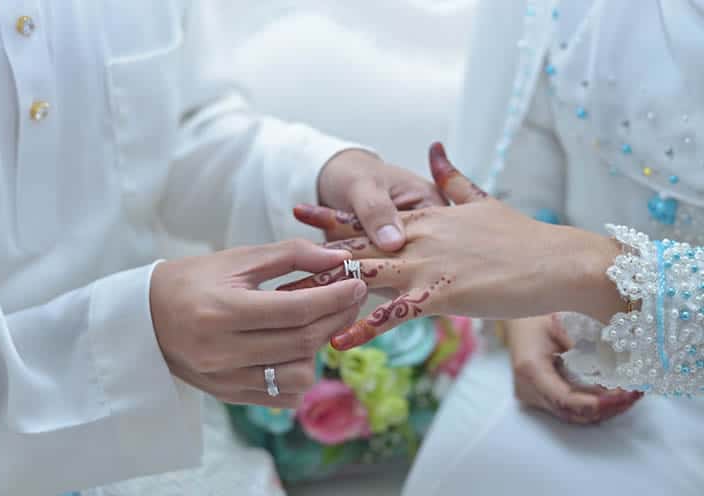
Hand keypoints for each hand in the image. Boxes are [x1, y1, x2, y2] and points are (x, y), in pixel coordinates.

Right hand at [150, 240, 366, 407]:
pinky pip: (280, 396)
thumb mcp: (237, 259)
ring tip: (316, 325)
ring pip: (296, 376)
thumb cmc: (192, 280)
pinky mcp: (227, 395)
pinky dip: (298, 374)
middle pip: (302, 342)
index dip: (334, 297)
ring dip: (318, 350)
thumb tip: (339, 259)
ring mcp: (224, 378)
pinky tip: (295, 349)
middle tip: (351, 299)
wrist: (142, 318)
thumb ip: (291, 255)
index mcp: (223, 310)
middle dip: (336, 318)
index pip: (296, 310)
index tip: (356, 283)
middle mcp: (223, 350)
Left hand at [282, 143, 625, 349]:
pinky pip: (394, 313)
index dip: (331, 217)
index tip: (296, 211)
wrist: (556, 260)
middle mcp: (417, 238)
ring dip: (324, 292)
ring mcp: (426, 265)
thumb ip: (451, 178)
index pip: (368, 218)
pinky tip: (336, 341)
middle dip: (311, 259)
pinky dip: (364, 327)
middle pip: (354, 247)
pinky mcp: (441, 293)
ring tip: (286, 307)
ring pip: (363, 275)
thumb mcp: (481, 200)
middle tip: (271, 270)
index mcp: (424, 218)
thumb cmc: (520, 235)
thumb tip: (435, 148)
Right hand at [508, 315, 641, 423]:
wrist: (514, 312)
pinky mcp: (539, 396)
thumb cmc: (537, 311)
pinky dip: (593, 402)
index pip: (567, 399)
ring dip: (603, 407)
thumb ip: (587, 346)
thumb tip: (619, 369)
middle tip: (636, 393)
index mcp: (530, 368)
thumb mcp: (563, 321)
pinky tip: (614, 393)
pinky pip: (569, 407)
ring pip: (573, 414)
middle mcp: (528, 388)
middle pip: (573, 412)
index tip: (625, 395)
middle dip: (607, 407)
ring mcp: (532, 395)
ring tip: (631, 393)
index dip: (599, 402)